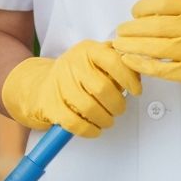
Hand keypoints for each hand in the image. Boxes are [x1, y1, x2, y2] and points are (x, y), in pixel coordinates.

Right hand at [1, 39, 141, 137]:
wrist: (39, 84)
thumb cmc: (75, 74)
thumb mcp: (95, 59)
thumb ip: (117, 60)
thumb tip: (141, 66)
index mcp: (87, 50)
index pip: (114, 61)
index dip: (129, 78)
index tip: (136, 91)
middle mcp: (72, 64)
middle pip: (103, 89)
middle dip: (117, 105)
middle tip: (119, 109)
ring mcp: (60, 84)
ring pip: (90, 108)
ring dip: (105, 119)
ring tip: (108, 120)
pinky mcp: (51, 105)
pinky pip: (75, 123)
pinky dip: (90, 130)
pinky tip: (95, 128)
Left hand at [112, 0, 180, 100]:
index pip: (162, 3)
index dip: (142, 7)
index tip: (135, 13)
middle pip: (155, 26)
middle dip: (132, 29)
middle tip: (120, 30)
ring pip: (155, 47)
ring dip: (131, 46)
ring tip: (119, 44)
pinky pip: (161, 69)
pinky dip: (141, 64)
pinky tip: (129, 60)